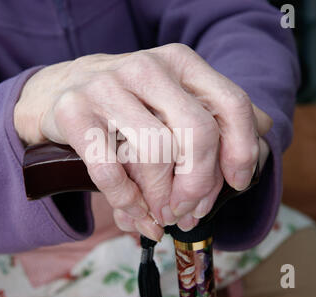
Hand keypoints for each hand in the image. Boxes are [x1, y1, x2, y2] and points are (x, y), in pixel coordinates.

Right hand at [14, 43, 271, 240]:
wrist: (57, 92)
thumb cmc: (126, 106)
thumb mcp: (172, 101)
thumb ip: (216, 118)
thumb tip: (259, 146)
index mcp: (180, 62)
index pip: (231, 104)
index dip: (241, 151)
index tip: (236, 184)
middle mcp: (146, 67)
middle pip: (197, 134)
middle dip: (200, 185)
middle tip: (190, 211)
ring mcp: (107, 85)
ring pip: (155, 154)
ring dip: (162, 199)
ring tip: (162, 216)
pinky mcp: (73, 110)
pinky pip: (110, 170)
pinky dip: (128, 203)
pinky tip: (136, 216)